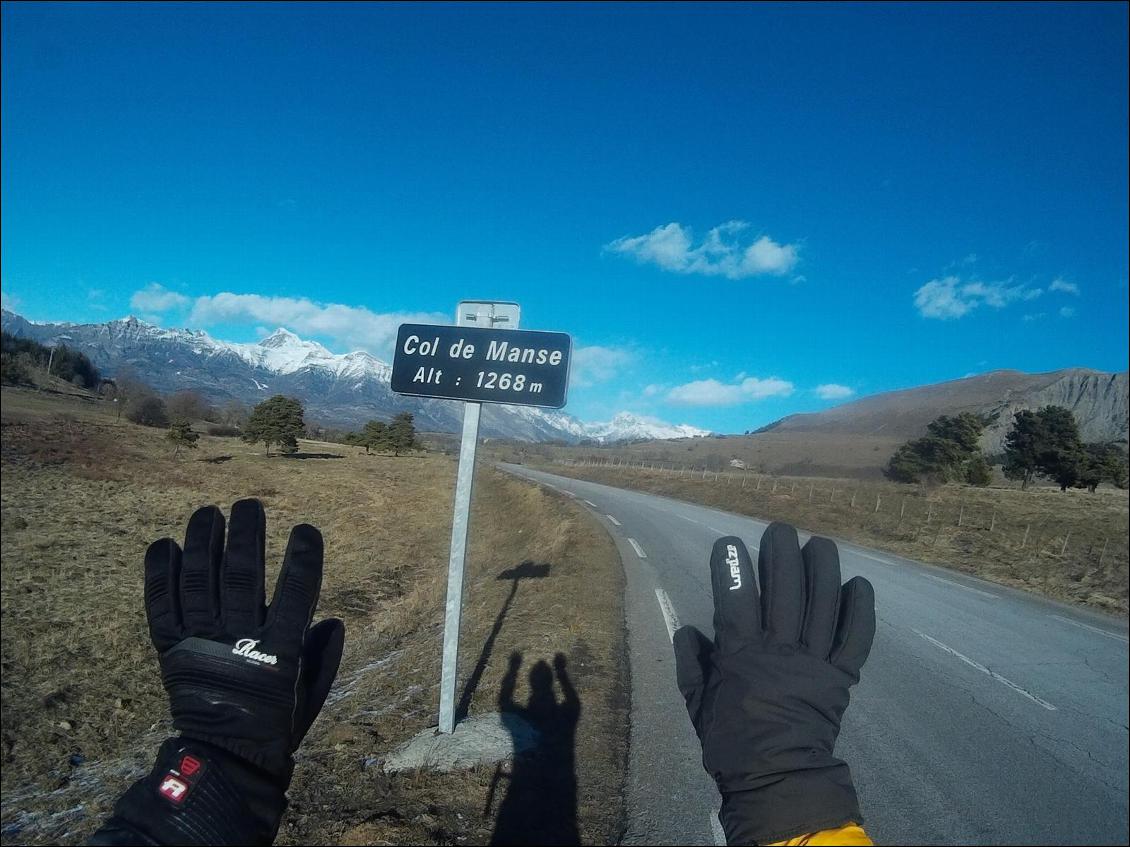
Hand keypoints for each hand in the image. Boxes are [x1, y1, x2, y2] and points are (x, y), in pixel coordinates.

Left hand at [145, 498, 343, 777]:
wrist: (224, 759)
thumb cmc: (275, 723)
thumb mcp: (310, 694)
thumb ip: (324, 656)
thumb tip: (332, 620)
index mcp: (279, 654)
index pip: (295, 594)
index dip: (303, 558)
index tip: (307, 529)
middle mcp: (237, 642)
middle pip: (241, 577)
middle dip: (245, 535)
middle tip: (250, 506)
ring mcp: (200, 644)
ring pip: (198, 582)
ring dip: (202, 543)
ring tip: (208, 513)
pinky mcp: (171, 651)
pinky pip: (161, 606)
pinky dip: (160, 574)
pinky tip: (165, 545)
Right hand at [673, 523, 874, 844]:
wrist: (778, 779)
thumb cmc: (731, 742)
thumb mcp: (695, 702)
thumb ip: (691, 661)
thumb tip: (692, 628)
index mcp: (741, 655)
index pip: (736, 597)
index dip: (732, 565)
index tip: (729, 543)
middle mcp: (780, 650)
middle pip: (785, 588)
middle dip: (781, 553)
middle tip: (779, 531)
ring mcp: (815, 661)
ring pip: (823, 603)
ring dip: (822, 568)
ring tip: (818, 544)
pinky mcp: (842, 676)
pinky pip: (856, 636)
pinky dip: (861, 609)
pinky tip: (859, 583)